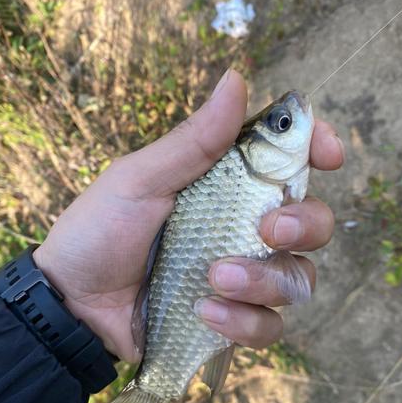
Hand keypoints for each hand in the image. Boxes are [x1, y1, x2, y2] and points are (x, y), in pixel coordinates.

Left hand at [34, 70, 343, 361]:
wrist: (73, 301)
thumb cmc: (102, 227)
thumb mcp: (142, 177)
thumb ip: (194, 139)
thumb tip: (236, 78)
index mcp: (226, 182)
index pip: (290, 159)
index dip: (317, 149)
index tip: (328, 155)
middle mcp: (244, 224)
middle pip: (313, 220)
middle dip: (303, 224)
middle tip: (268, 228)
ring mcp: (243, 272)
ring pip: (298, 278)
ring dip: (263, 279)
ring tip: (214, 277)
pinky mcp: (233, 317)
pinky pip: (269, 325)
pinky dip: (244, 321)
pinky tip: (204, 313)